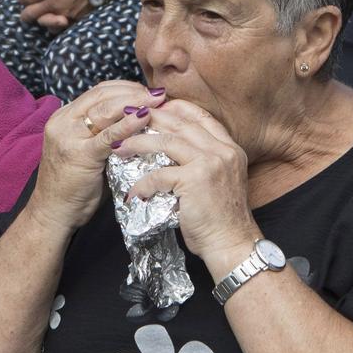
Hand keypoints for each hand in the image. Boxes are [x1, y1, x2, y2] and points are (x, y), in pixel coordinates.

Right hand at [29, 81, 160, 230]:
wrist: (53, 213)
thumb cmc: (75, 184)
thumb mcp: (88, 149)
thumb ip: (105, 132)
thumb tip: (139, 118)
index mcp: (65, 117)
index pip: (98, 92)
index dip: (126, 88)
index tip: (148, 91)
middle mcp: (63, 122)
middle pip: (102, 95)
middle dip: (133, 92)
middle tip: (158, 93)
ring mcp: (68, 137)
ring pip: (105, 110)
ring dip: (135, 102)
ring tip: (157, 101)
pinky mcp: (78, 154)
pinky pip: (108, 136)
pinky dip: (128, 125)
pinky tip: (145, 117)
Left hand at [117, 100, 258, 267]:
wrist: (232, 244)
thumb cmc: (222, 219)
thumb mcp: (219, 181)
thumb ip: (203, 162)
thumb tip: (173, 152)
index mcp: (230, 148)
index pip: (201, 116)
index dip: (176, 108)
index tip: (154, 108)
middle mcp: (222, 150)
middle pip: (181, 123)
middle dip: (151, 118)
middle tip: (128, 118)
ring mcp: (210, 163)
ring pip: (167, 142)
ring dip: (138, 143)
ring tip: (119, 148)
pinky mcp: (194, 180)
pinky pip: (159, 175)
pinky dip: (142, 183)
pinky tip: (133, 192)